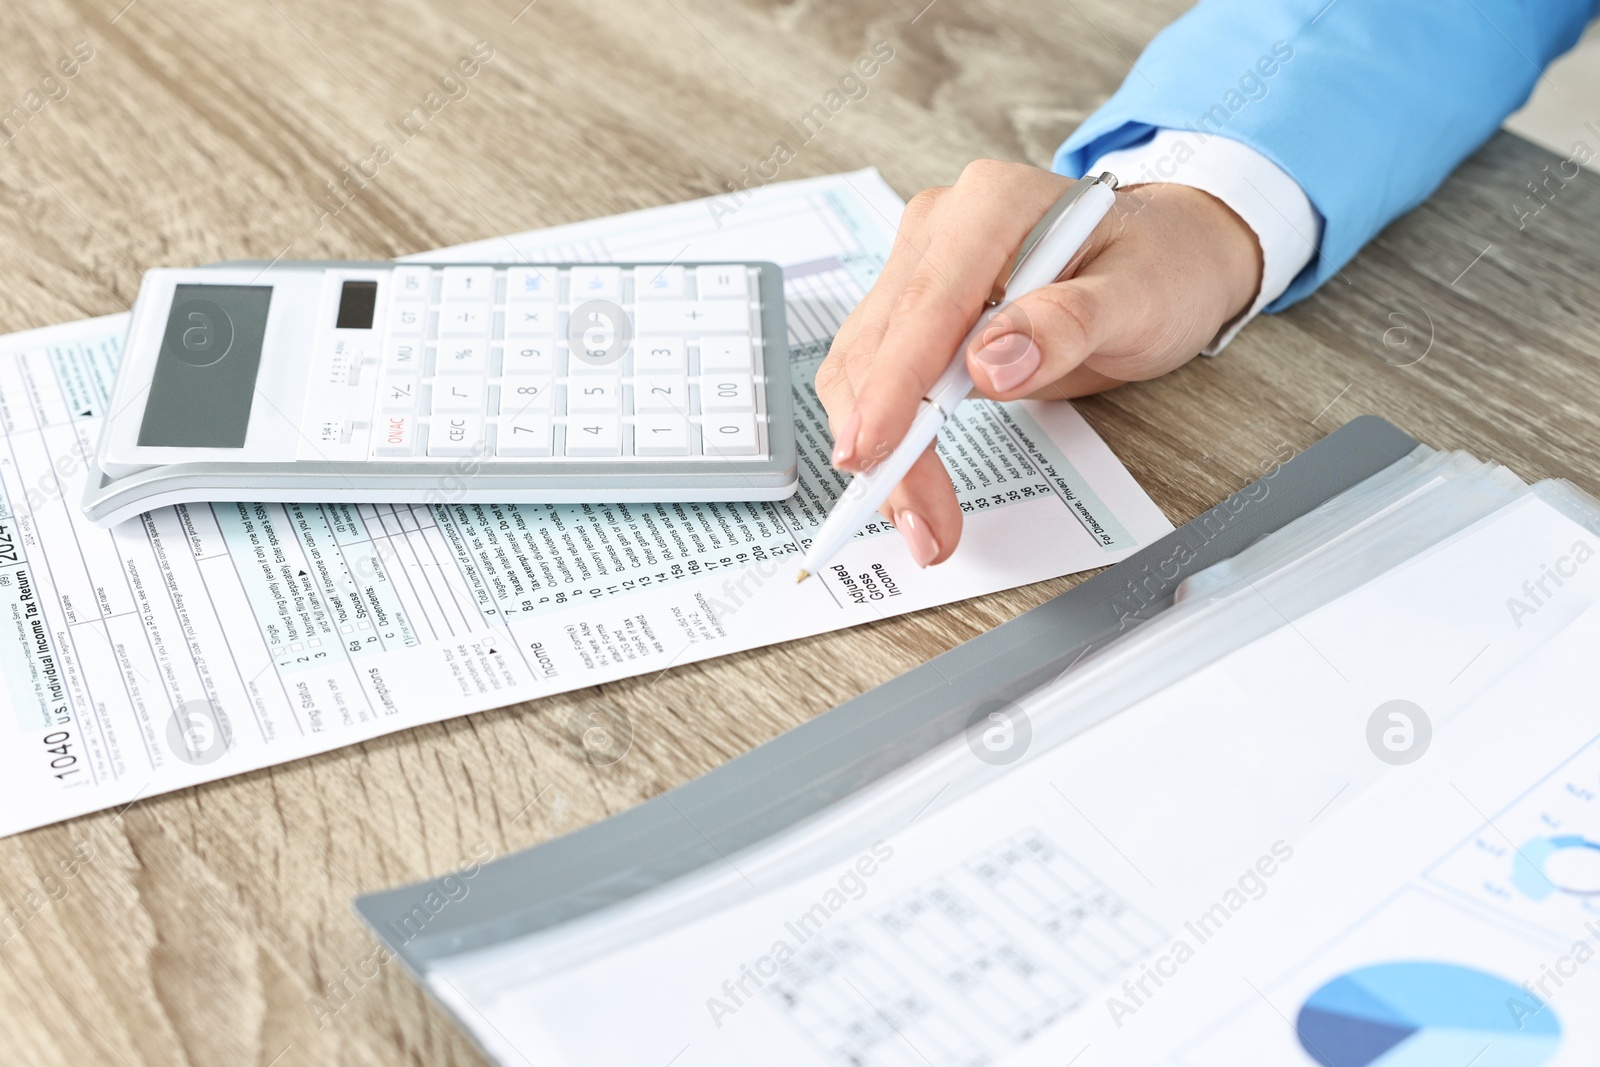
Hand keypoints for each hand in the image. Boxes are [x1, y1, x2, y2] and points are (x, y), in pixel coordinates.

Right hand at [815, 159, 1262, 565]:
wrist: (1166, 257)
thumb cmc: (1159, 267)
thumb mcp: (1140, 296)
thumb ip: (1069, 323)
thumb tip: (990, 362)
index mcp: (992, 205)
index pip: (928, 303)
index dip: (894, 384)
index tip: (878, 450)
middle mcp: (941, 228)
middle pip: (881, 342)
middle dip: (887, 441)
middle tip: (919, 522)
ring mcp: (921, 268)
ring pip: (864, 366)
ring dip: (882, 450)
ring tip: (921, 521)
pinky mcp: (915, 311)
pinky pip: (879, 377)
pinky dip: (889, 436)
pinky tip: (909, 483)